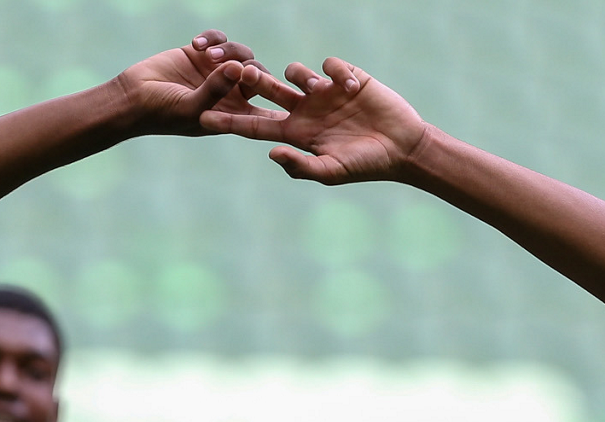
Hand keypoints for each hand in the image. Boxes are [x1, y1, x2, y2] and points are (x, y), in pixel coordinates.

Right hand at [115, 29, 271, 136]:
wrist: (134, 97)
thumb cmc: (163, 113)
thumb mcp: (191, 107)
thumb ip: (216, 90)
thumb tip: (240, 67)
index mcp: (231, 115)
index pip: (263, 111)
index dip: (276, 102)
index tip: (280, 93)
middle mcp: (228, 93)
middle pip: (256, 74)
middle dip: (251, 68)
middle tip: (239, 67)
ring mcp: (215, 72)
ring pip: (239, 53)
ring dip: (227, 50)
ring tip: (206, 54)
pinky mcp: (201, 54)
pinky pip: (218, 38)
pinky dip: (211, 37)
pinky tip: (196, 44)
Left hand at [200, 57, 428, 183]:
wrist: (402, 147)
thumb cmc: (366, 165)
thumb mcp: (332, 172)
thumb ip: (301, 166)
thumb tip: (271, 152)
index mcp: (297, 134)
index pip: (256, 126)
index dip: (231, 122)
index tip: (203, 119)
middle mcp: (306, 111)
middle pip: (268, 91)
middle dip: (253, 80)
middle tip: (241, 71)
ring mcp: (324, 92)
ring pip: (297, 71)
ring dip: (304, 77)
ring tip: (321, 90)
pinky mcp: (346, 77)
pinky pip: (330, 65)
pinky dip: (338, 74)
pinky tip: (352, 88)